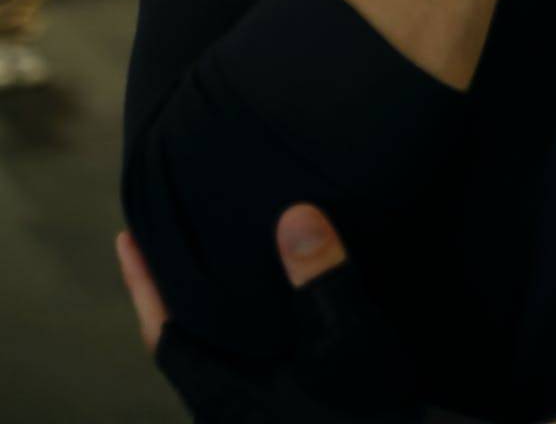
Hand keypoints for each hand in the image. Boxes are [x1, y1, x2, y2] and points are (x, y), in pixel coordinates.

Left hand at [116, 207, 440, 419]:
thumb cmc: (364, 417)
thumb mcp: (347, 343)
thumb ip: (321, 279)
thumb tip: (294, 214)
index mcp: (226, 394)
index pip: (168, 335)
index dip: (145, 288)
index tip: (128, 238)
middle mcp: (232, 408)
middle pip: (191, 344)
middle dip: (182, 293)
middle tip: (178, 235)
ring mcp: (263, 413)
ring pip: (225, 355)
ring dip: (221, 309)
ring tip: (227, 255)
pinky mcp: (291, 411)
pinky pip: (254, 361)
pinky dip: (253, 325)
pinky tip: (277, 301)